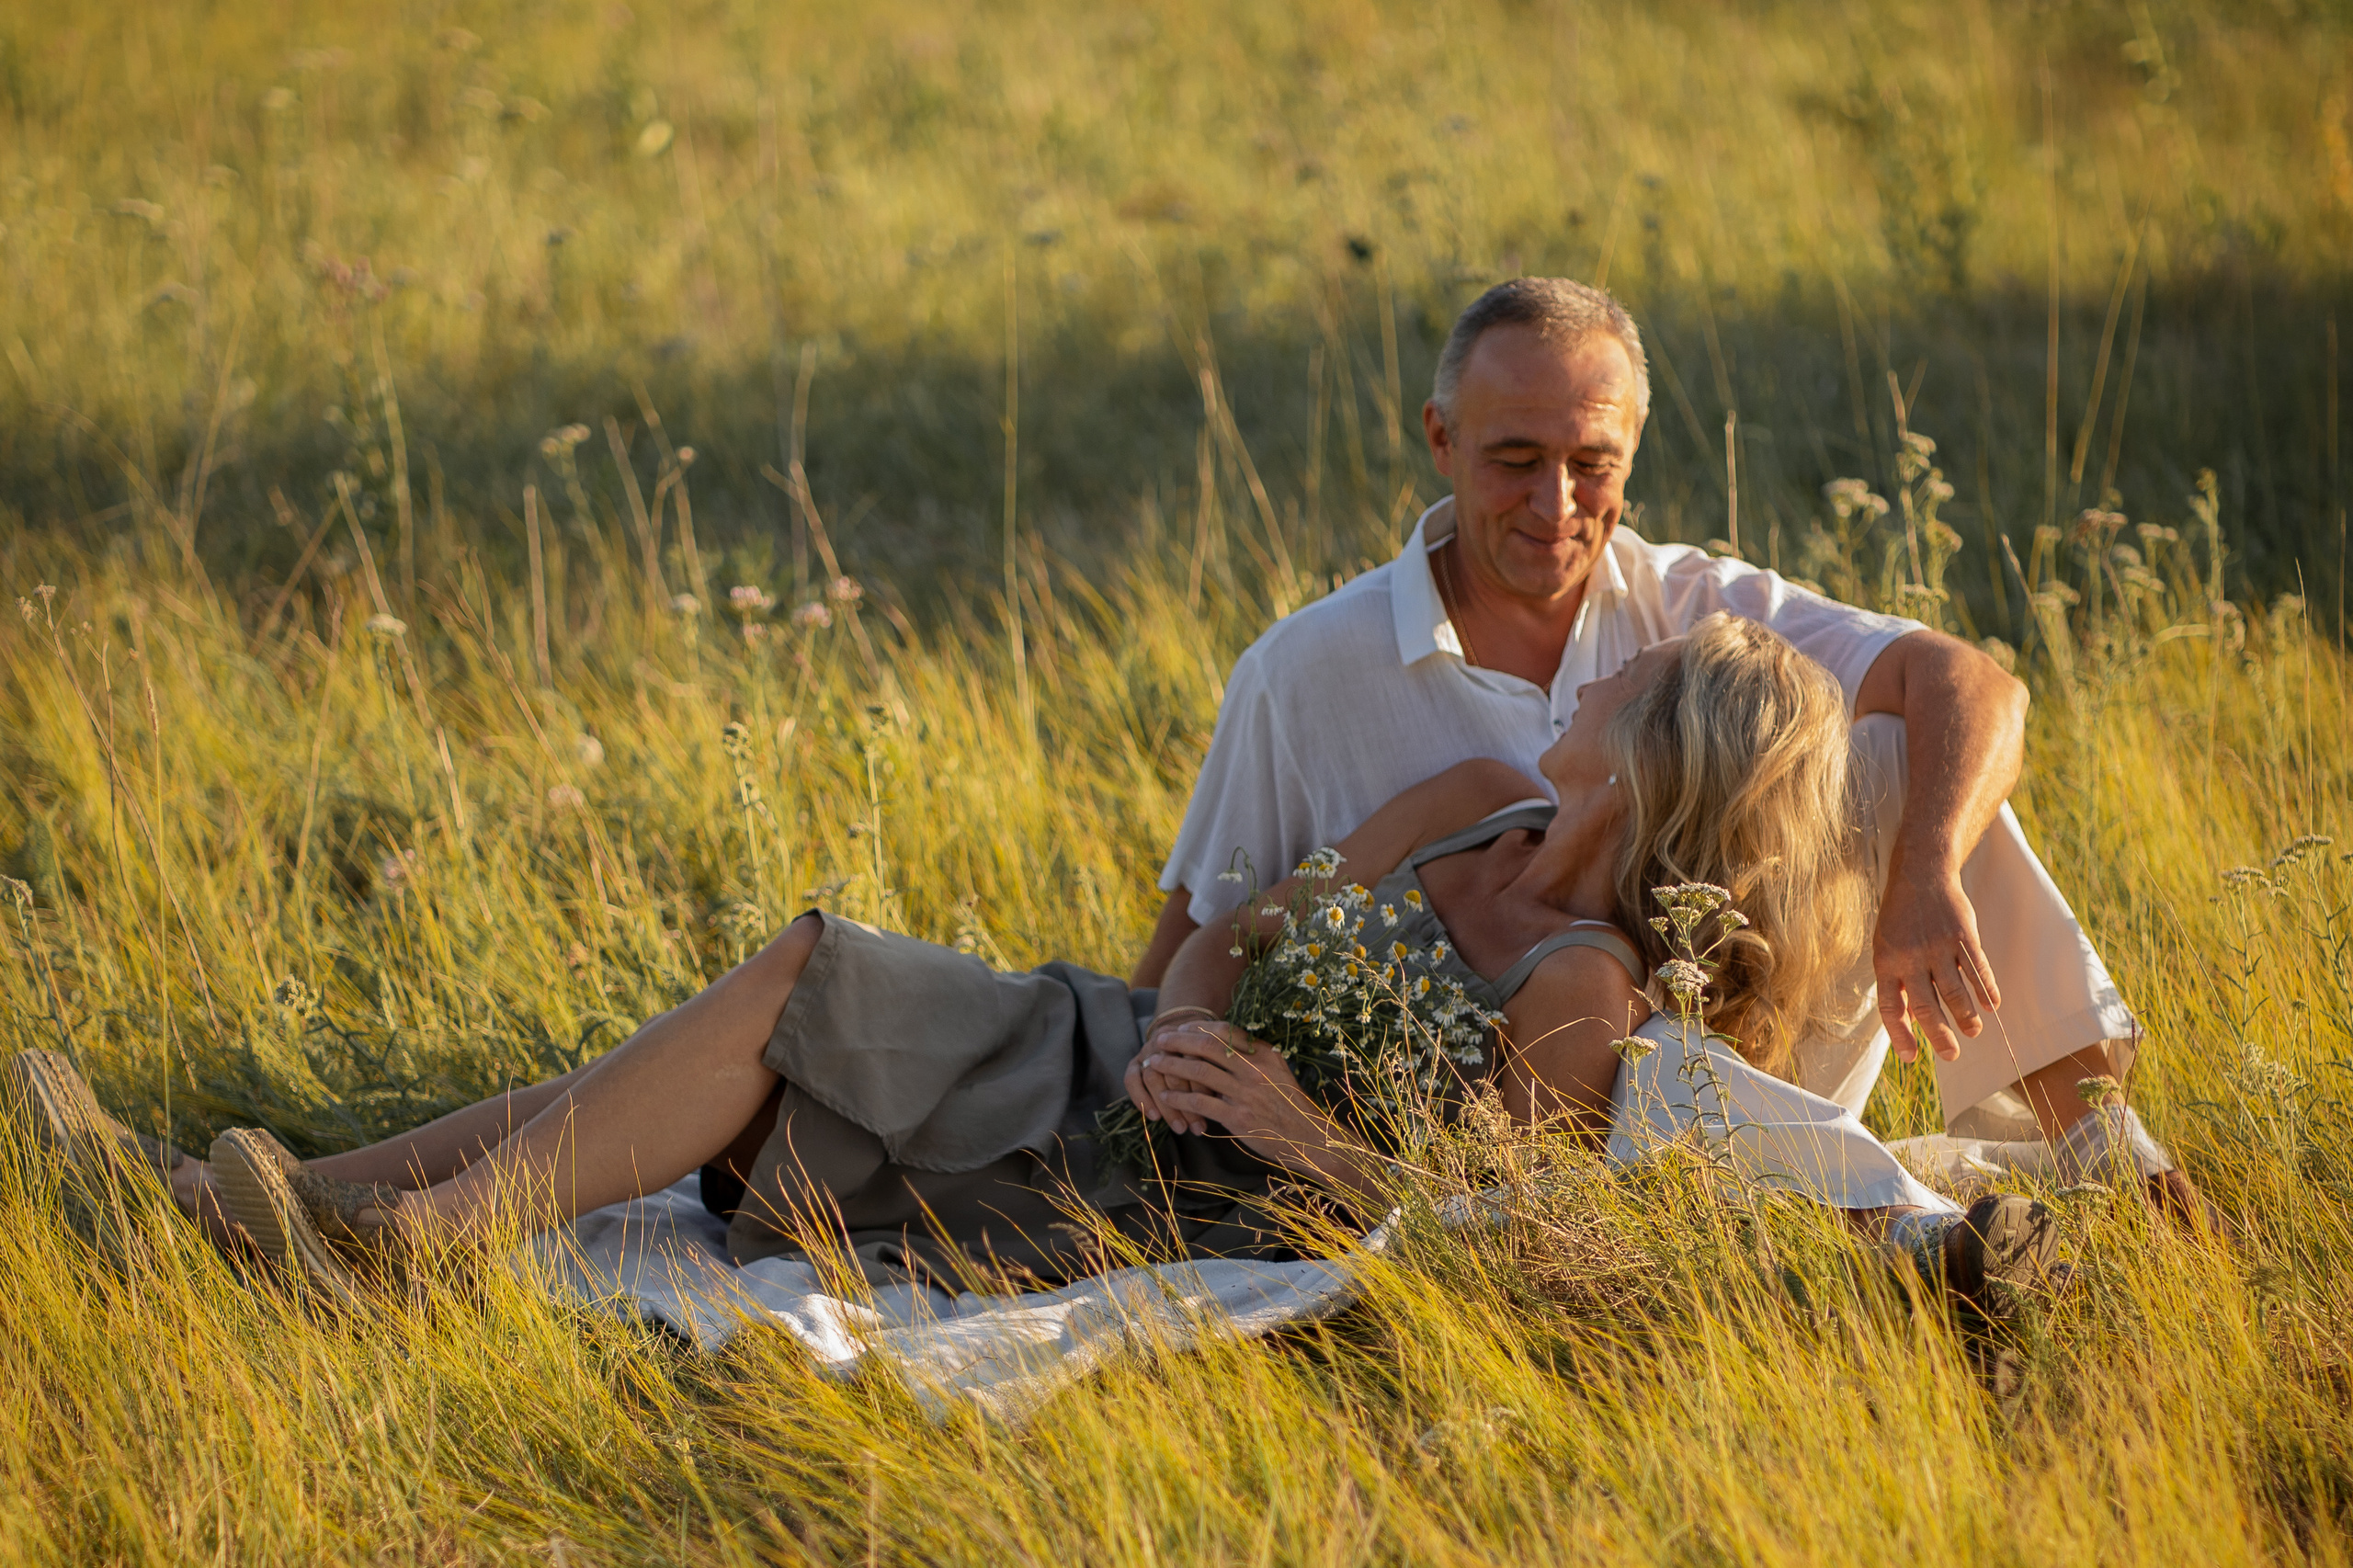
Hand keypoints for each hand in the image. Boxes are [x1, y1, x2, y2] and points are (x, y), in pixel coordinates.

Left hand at [1129, 1020, 1334, 1172]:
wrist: (1308, 1138)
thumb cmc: (1291, 1105)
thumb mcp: (1279, 1072)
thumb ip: (1255, 1058)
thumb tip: (1226, 1043)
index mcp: (1266, 1055)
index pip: (1225, 1031)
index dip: (1198, 1028)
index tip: (1180, 1028)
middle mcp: (1255, 1069)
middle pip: (1208, 1046)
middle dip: (1179, 1040)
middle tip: (1160, 1039)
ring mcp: (1246, 1093)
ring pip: (1199, 1071)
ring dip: (1172, 1065)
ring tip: (1154, 1062)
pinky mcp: (1238, 1117)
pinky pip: (1200, 1102)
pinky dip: (1179, 1097)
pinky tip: (1166, 1094)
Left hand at [1872, 862, 2000, 1062]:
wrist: (1921, 874)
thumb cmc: (1900, 917)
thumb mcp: (1886, 947)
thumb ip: (1897, 982)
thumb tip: (1913, 1021)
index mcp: (1886, 962)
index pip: (1890, 1008)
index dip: (1901, 1035)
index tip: (1911, 1058)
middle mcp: (1911, 957)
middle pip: (1926, 1006)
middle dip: (1940, 1036)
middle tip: (1952, 1056)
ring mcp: (1939, 946)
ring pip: (1955, 992)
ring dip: (1966, 1017)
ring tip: (1973, 1033)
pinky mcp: (1964, 937)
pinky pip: (1978, 970)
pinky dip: (1987, 991)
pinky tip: (1992, 1006)